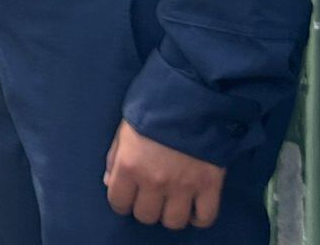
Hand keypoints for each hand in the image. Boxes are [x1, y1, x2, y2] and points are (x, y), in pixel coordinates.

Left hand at [105, 121, 225, 229]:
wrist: (191, 97)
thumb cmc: (151, 109)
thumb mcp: (124, 130)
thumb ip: (114, 158)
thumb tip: (110, 183)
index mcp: (129, 166)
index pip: (118, 203)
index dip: (121, 202)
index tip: (127, 196)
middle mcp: (154, 182)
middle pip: (146, 216)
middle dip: (145, 208)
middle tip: (149, 196)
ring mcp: (183, 187)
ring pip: (173, 222)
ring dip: (170, 214)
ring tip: (170, 202)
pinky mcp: (209, 187)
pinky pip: (204, 218)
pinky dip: (198, 218)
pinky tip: (193, 208)